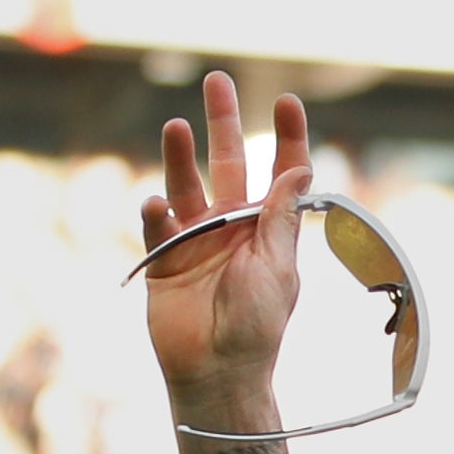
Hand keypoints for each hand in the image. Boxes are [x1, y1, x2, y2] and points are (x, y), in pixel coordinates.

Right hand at [141, 73, 312, 409]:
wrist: (216, 372)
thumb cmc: (257, 325)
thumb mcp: (277, 267)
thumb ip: (280, 217)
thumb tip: (298, 167)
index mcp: (266, 228)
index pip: (278, 173)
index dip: (285, 137)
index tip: (287, 100)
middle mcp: (231, 227)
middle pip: (227, 163)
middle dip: (223, 123)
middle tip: (219, 81)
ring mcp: (195, 242)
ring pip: (185, 186)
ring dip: (180, 157)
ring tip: (178, 126)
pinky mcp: (163, 262)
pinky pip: (156, 228)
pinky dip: (154, 214)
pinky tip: (155, 203)